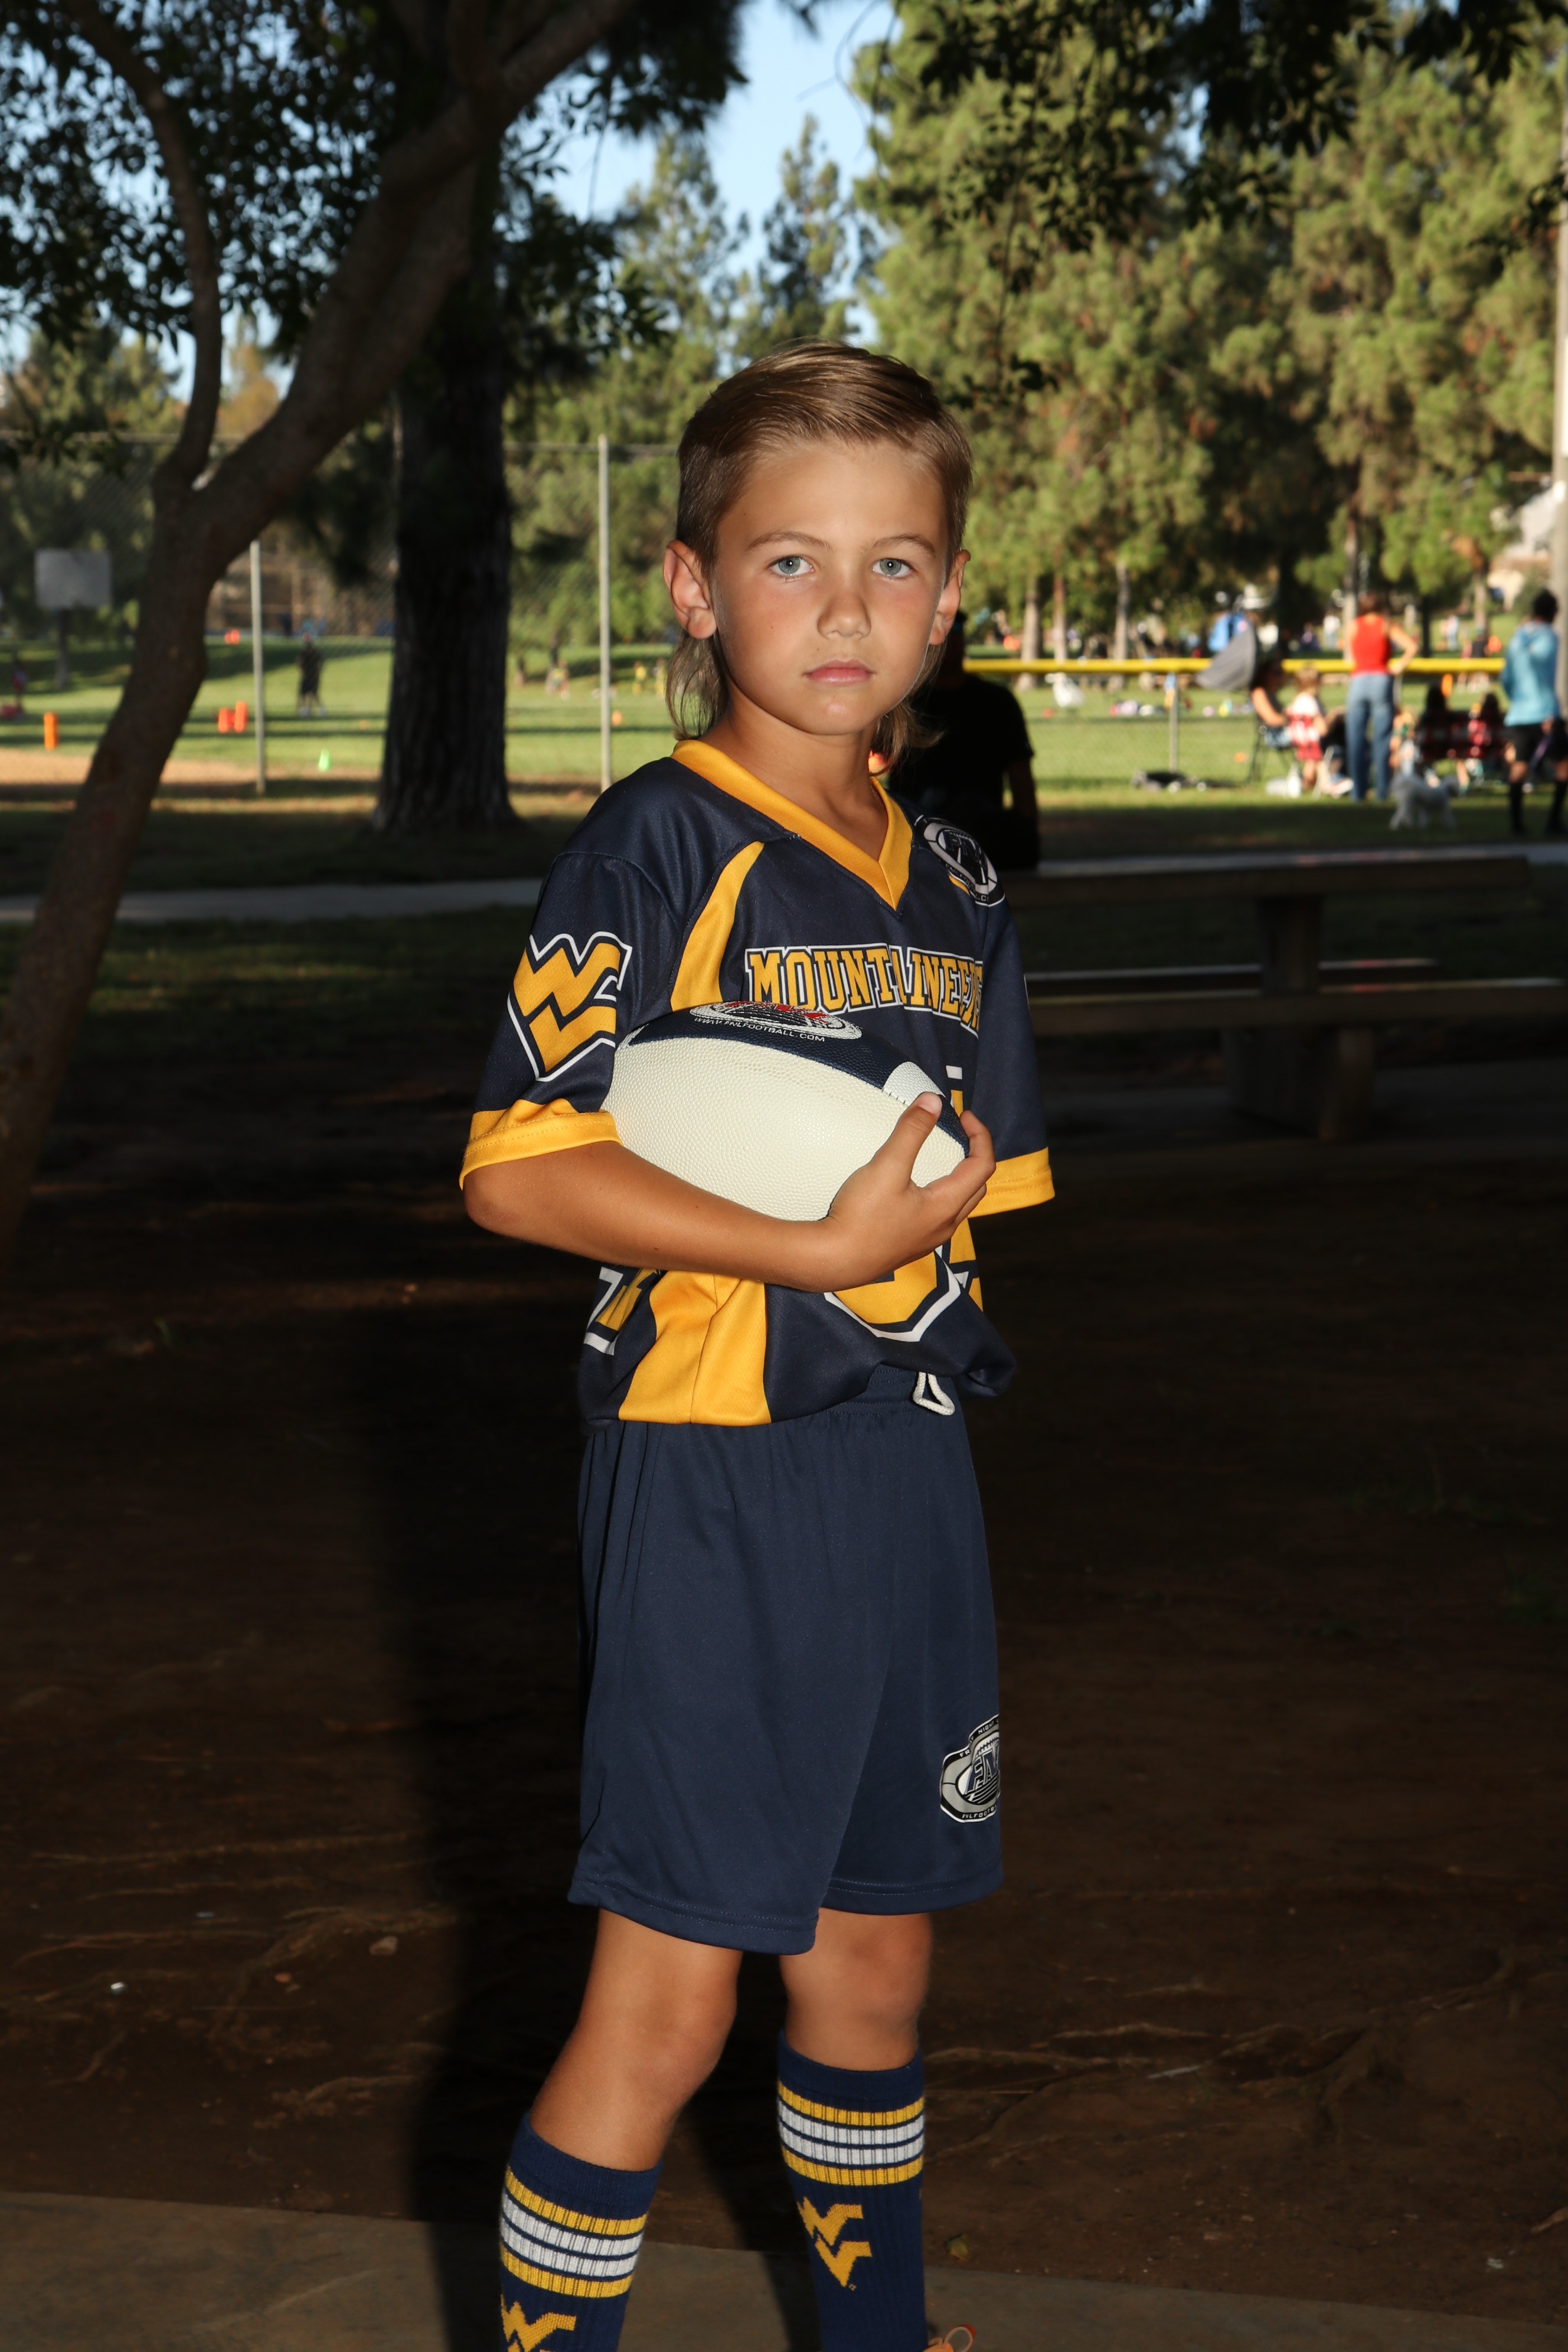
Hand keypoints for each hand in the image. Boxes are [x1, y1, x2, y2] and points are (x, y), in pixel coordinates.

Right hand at [793, 1095, 994, 1291]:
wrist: (833, 1261)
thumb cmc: (860, 1218)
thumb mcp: (887, 1166)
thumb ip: (912, 1131)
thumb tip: (933, 1102)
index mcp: (946, 1207)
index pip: (982, 1165)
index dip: (980, 1135)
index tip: (964, 1116)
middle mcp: (944, 1226)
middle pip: (976, 1186)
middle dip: (974, 1155)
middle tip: (960, 1134)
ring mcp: (928, 1239)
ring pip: (959, 1204)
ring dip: (959, 1177)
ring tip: (942, 1157)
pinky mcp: (911, 1245)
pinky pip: (939, 1216)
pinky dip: (942, 1194)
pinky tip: (918, 1188)